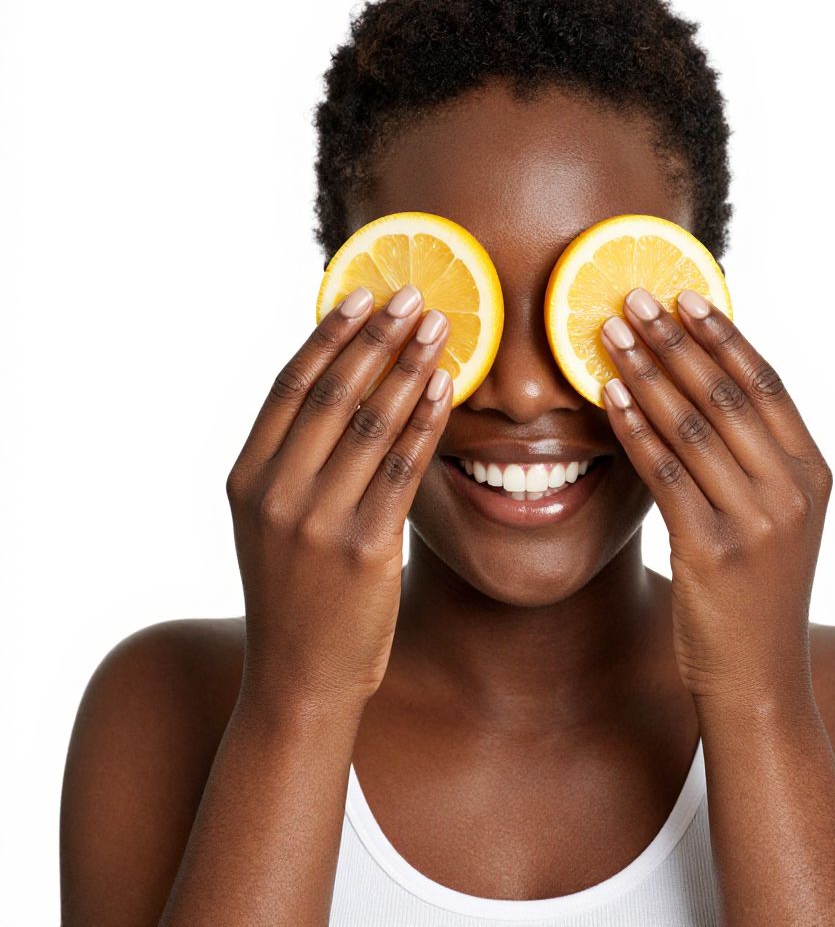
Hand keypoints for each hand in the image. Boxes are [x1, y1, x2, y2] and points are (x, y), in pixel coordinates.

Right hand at [225, 284, 452, 709]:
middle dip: (378, 336)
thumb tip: (344, 390)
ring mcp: (317, 520)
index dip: (329, 335)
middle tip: (414, 295)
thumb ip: (293, 462)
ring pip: (371, 421)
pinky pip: (402, 467)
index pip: (290, 386)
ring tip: (440, 328)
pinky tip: (446, 388)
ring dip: (409, 366)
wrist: (298, 678)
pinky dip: (426, 421)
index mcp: (247, 477)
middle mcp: (275, 492)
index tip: (361, 295)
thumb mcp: (270, 523)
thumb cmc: (294, 595)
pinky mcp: (364, 548)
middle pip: (334, 392)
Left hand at [599, 288, 832, 705]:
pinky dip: (634, 428)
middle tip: (632, 298)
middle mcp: (792, 490)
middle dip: (675, 340)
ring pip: (692, 425)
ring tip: (609, 334)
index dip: (722, 334)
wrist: (760, 682)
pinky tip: (608, 396)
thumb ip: (751, 461)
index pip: (764, 384)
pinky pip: (664, 473)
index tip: (685, 294)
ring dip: (646, 371)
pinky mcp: (713, 550)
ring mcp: (757, 521)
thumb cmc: (755, 596)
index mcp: (812, 474)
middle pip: (724, 394)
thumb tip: (696, 392)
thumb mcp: (775, 522)